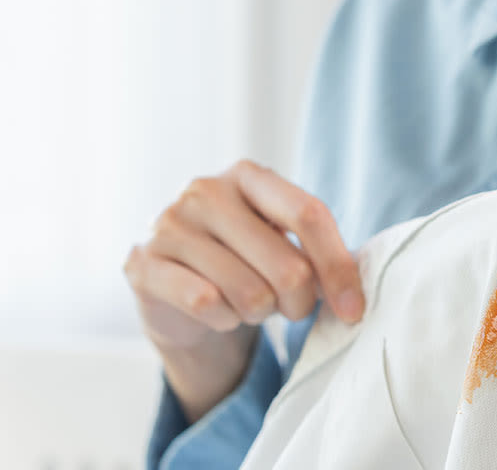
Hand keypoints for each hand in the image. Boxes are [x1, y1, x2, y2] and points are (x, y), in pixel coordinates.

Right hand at [125, 160, 362, 420]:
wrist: (174, 290)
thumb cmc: (241, 263)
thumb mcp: (280, 245)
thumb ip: (315, 255)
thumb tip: (352, 294)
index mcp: (248, 175)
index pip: (308, 213)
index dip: (339, 268)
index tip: (354, 310)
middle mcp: (204, 190)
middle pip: (287, 267)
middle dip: (298, 304)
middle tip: (287, 308)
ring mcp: (168, 224)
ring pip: (249, 294)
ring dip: (257, 313)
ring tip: (245, 304)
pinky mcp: (142, 262)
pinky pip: (206, 304)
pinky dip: (223, 320)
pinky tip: (216, 312)